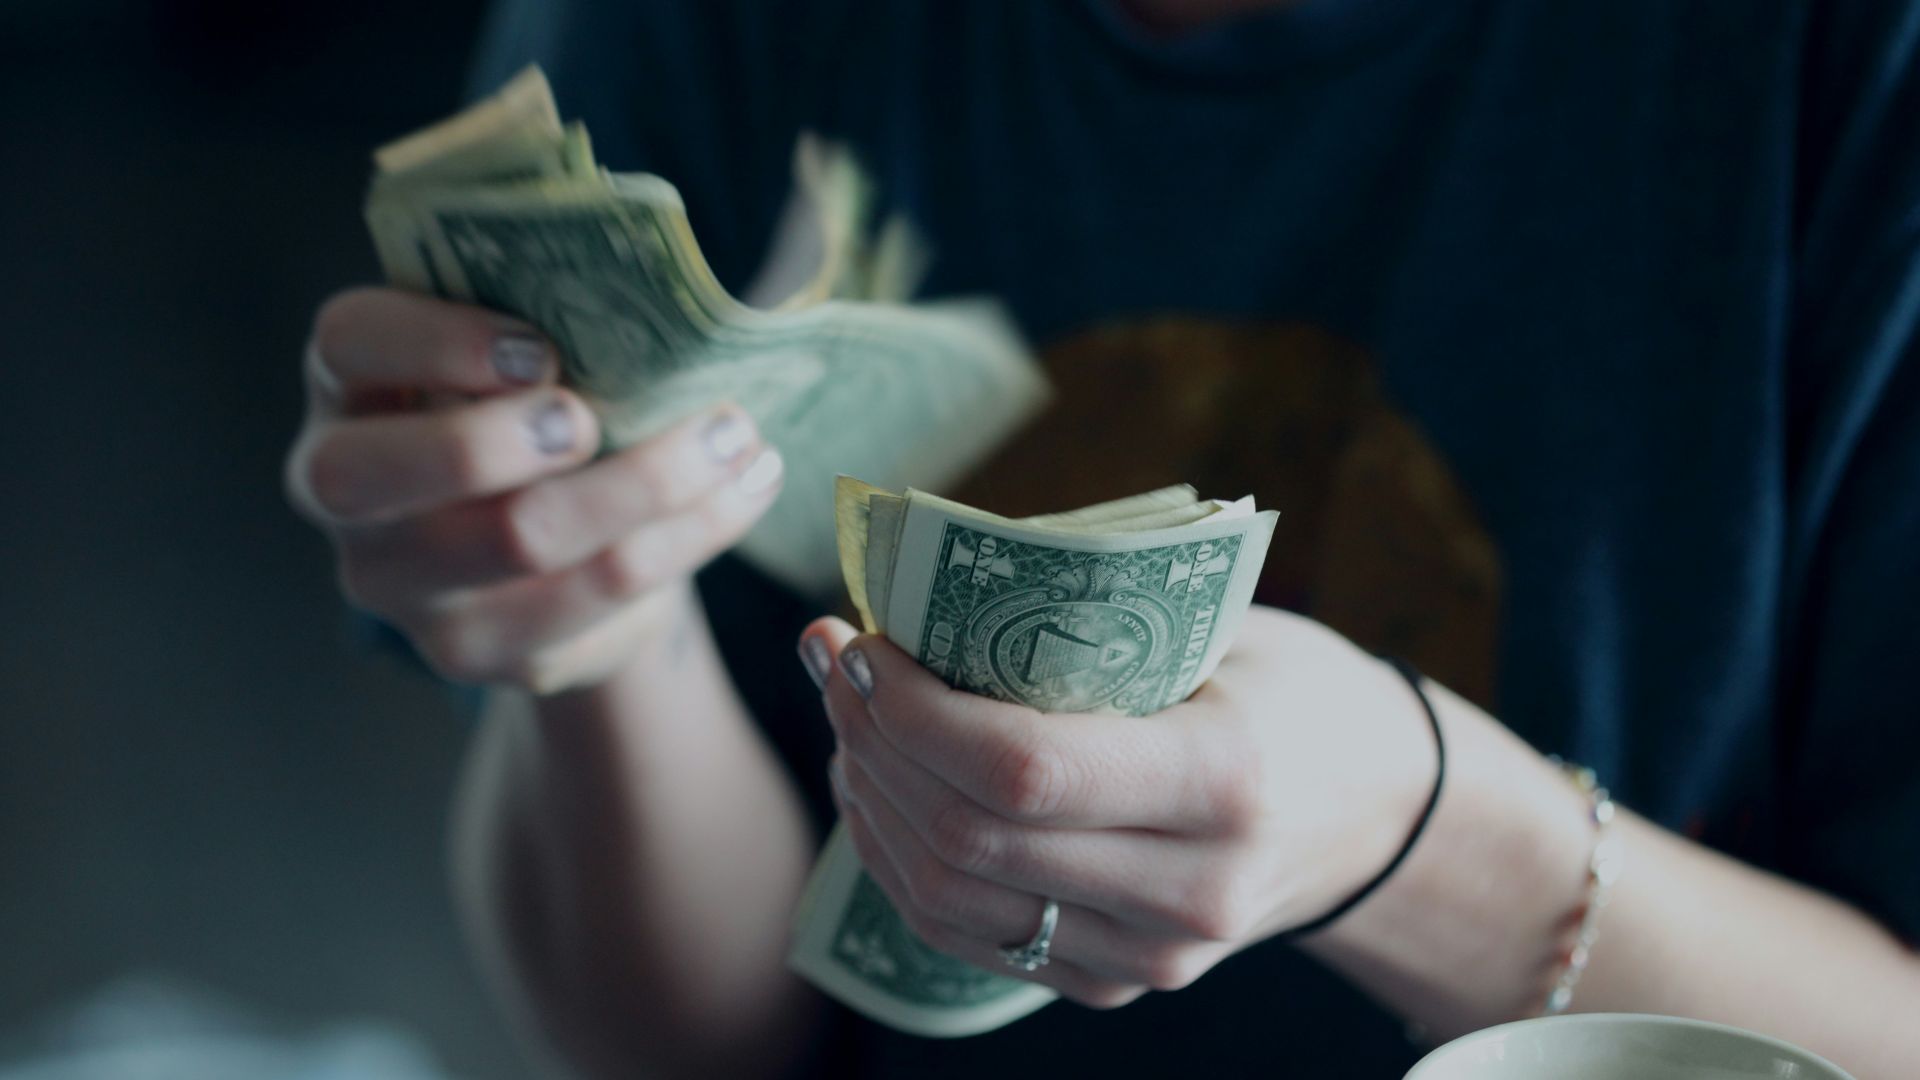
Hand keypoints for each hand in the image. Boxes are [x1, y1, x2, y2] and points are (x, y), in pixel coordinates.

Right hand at [287, 287, 783, 693]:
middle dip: (501, 438)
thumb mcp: (521, 353)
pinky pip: (596, 595)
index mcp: (349, 386)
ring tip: (735, 435)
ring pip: (519, 539)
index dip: (435, 342)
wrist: (556, 549)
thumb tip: (663, 292)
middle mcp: (344, 492)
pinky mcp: (482, 650)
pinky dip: (689, 534)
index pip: (349, 343)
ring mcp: (404, 587)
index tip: (538, 348)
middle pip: (384, 472)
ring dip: (646, 481)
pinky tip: (745, 488)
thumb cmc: (535, 410)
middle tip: (594, 416)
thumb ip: (548, 313)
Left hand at [799, 606, 1437, 1007]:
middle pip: (969, 838)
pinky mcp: (1117, 983)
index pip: (1023, 770)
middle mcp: (1190, 890)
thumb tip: (922, 587)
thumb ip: (1090, 620)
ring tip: (847, 717)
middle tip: (833, 660)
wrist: (1376, 812)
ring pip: (950, 899)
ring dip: (870, 800)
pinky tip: (880, 788)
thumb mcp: (1222, 628)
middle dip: (872, 741)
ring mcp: (1152, 956)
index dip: (913, 710)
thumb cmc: (1293, 690)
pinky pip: (968, 936)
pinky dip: (902, 860)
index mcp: (1224, 781)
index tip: (861, 641)